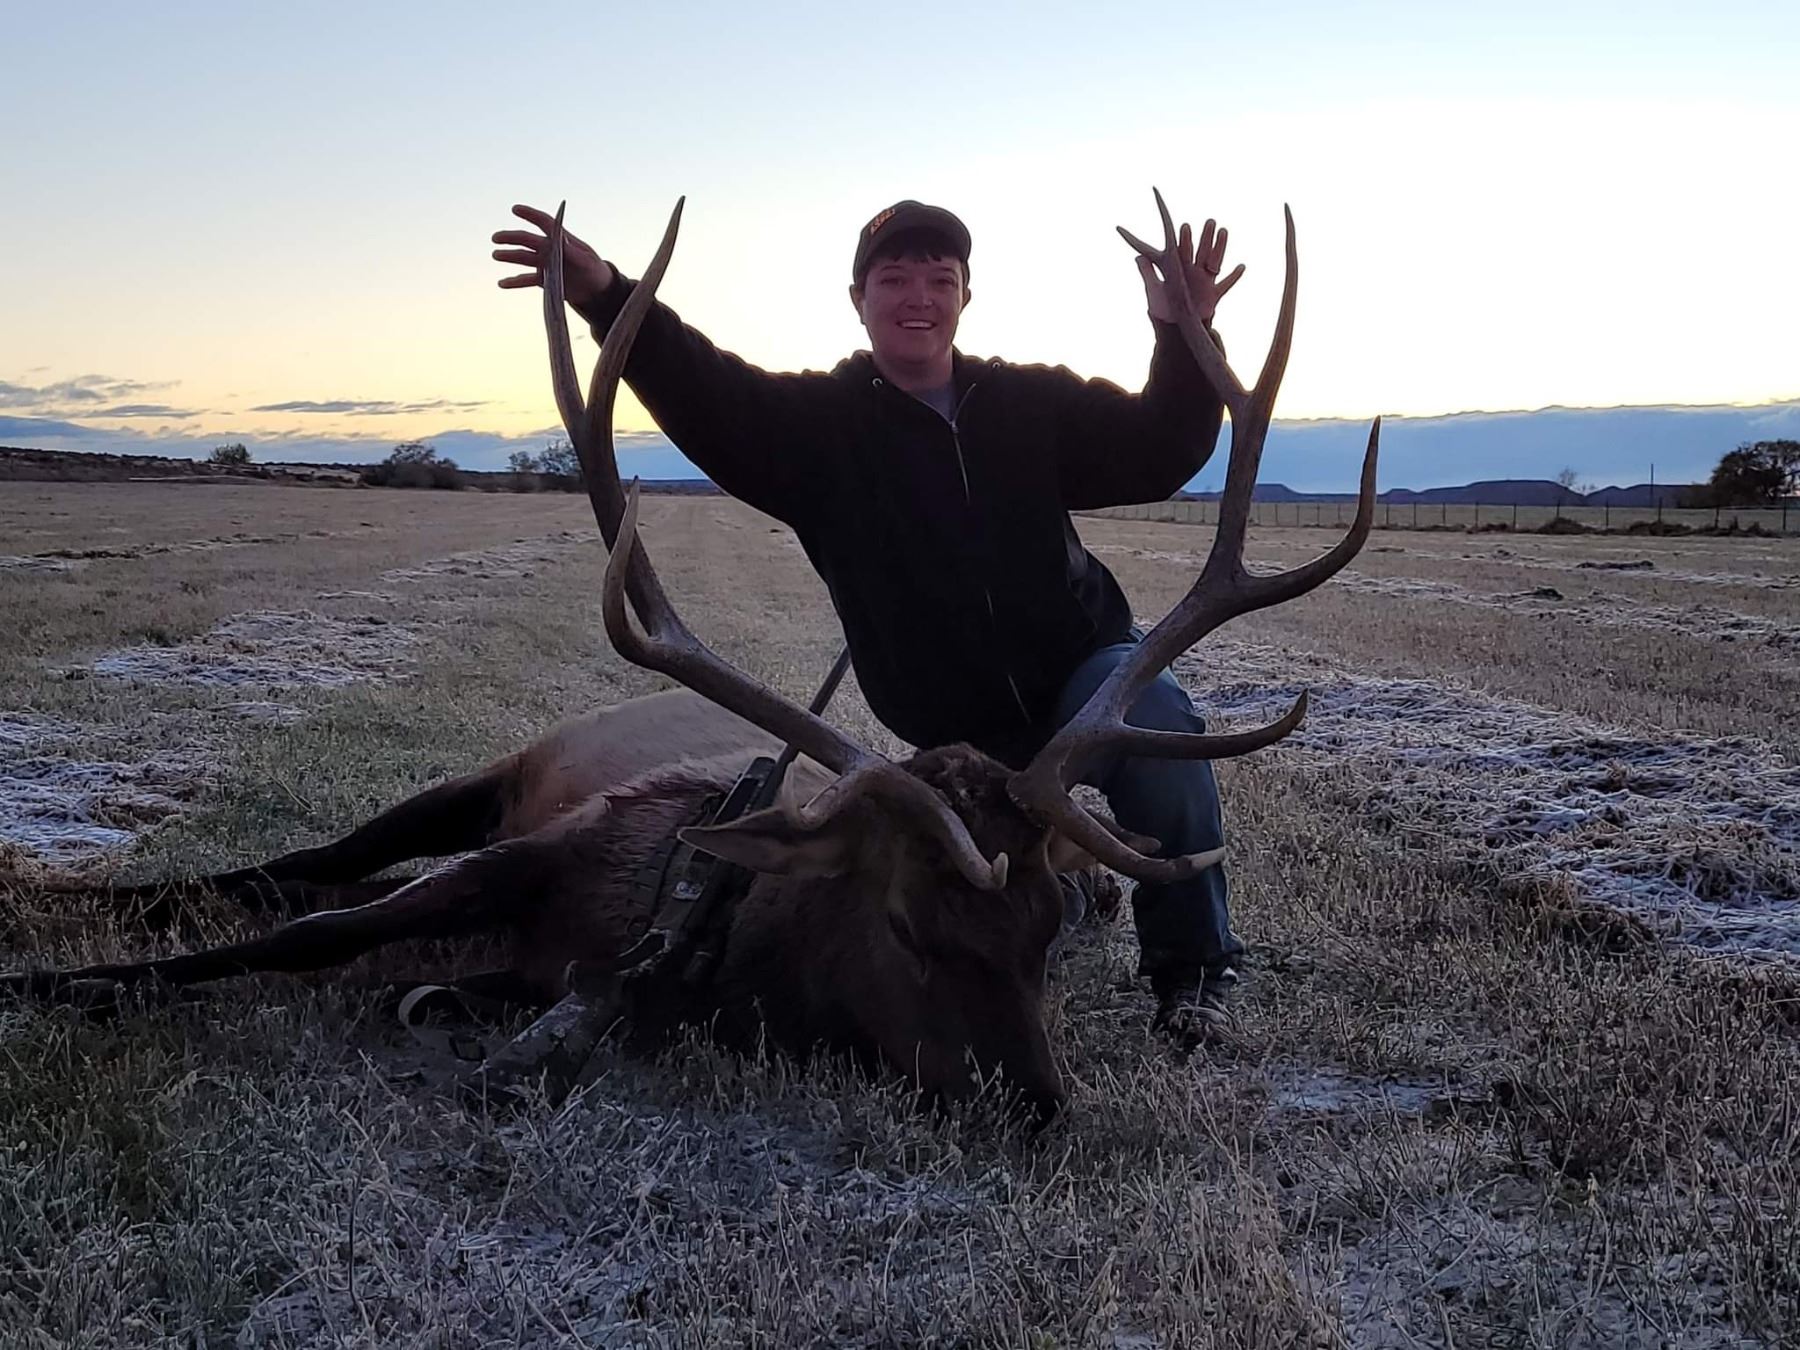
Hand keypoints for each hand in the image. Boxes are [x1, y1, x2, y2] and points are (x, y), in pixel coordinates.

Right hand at [491, 204, 615, 311]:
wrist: (596, 291)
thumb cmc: (594, 270)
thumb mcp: (587, 261)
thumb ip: (573, 251)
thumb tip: (560, 240)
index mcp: (561, 240)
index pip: (544, 223)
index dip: (530, 215)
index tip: (515, 209)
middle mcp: (550, 249)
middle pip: (527, 240)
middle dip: (511, 238)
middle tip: (495, 237)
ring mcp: (545, 264)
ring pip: (524, 258)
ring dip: (510, 256)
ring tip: (496, 255)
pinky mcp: (544, 280)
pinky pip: (526, 280)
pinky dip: (515, 282)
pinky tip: (502, 283)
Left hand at [1127, 210, 1242, 326]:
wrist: (1176, 329)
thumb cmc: (1163, 310)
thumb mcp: (1154, 290)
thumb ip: (1147, 273)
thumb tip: (1137, 257)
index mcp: (1179, 270)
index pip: (1181, 251)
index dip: (1183, 240)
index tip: (1184, 226)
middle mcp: (1193, 273)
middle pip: (1201, 251)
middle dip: (1205, 237)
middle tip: (1210, 221)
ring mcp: (1204, 283)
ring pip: (1215, 261)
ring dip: (1219, 247)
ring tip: (1224, 231)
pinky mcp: (1213, 295)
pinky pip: (1226, 285)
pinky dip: (1234, 276)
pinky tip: (1242, 266)